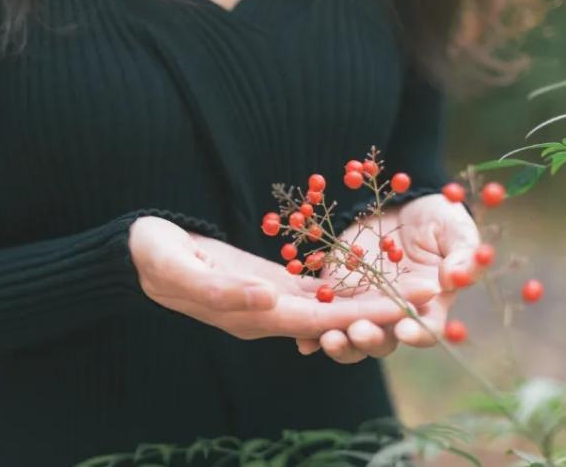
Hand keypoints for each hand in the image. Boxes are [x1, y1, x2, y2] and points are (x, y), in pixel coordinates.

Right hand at [129, 216, 415, 340]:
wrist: (141, 252)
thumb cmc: (154, 257)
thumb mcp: (178, 268)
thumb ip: (220, 289)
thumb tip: (268, 300)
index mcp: (249, 315)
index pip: (316, 321)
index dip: (360, 315)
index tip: (403, 308)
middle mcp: (266, 314)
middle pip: (333, 317)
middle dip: (381, 309)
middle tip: (431, 294)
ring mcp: (269, 300)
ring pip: (329, 305)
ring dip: (371, 297)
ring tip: (414, 286)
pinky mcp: (269, 282)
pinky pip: (314, 288)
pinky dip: (346, 284)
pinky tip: (375, 274)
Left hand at [295, 194, 479, 362]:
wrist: (394, 204)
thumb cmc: (433, 217)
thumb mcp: (453, 227)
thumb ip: (461, 252)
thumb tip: (456, 277)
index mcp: (430, 304)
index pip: (427, 328)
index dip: (418, 332)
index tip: (406, 330)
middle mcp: (394, 313)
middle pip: (384, 340)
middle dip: (371, 340)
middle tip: (359, 332)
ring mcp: (362, 307)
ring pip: (351, 337)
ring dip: (340, 343)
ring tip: (328, 339)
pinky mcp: (336, 296)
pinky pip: (323, 320)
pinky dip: (312, 334)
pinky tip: (303, 340)